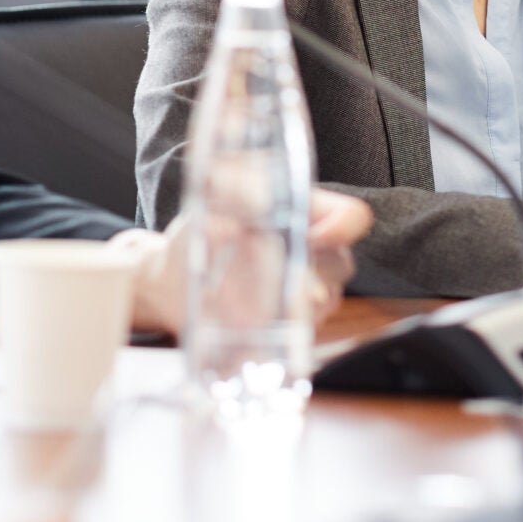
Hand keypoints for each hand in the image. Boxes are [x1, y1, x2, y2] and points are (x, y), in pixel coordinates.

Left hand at [128, 191, 372, 337]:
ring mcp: (305, 291)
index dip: (343, 227)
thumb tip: (253, 202)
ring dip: (300, 305)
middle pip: (342, 264)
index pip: (351, 216)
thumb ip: (233, 189)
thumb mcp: (211, 198)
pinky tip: (255, 325)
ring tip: (265, 305)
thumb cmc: (198, 230)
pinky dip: (282, 331)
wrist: (171, 278)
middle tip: (288, 280)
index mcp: (305, 213)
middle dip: (318, 274)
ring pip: (327, 301)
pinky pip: (302, 331)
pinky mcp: (288, 325)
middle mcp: (314, 252)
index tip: (312, 237)